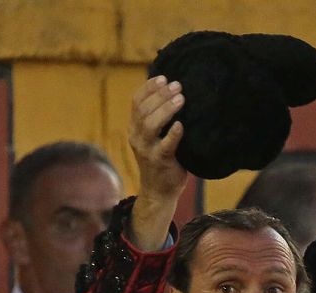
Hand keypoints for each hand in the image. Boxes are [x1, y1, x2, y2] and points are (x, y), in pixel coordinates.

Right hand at [128, 76, 188, 207]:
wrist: (158, 191)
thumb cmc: (162, 159)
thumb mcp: (154, 137)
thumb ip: (158, 119)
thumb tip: (174, 94)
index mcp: (134, 128)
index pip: (136, 102)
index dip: (148, 88)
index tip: (163, 78)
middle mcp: (137, 137)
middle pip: (143, 110)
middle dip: (160, 95)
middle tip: (177, 85)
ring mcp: (147, 150)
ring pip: (151, 124)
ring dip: (165, 109)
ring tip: (181, 99)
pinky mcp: (160, 161)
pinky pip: (165, 145)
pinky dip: (172, 134)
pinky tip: (180, 125)